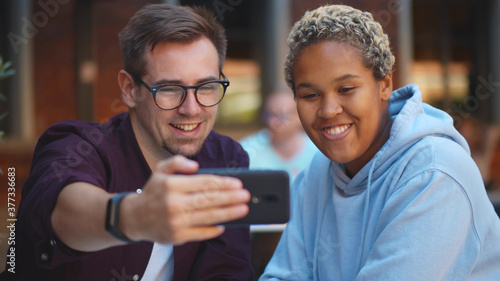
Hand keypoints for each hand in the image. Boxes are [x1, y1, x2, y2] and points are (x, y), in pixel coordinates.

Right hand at [120, 155, 249, 244]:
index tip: (238, 183)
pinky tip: (224, 225)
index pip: (203, 183)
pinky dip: (213, 230)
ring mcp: (175, 221)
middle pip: (208, 200)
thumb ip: (177, 162)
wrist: (135, 217)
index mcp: (172, 185)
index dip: (223, 183)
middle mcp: (173, 203)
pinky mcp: (176, 236)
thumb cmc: (154, 191)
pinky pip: (200, 233)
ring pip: (207, 216)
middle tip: (246, 195)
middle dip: (230, 197)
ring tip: (243, 209)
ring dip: (228, 213)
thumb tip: (195, 166)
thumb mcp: (160, 170)